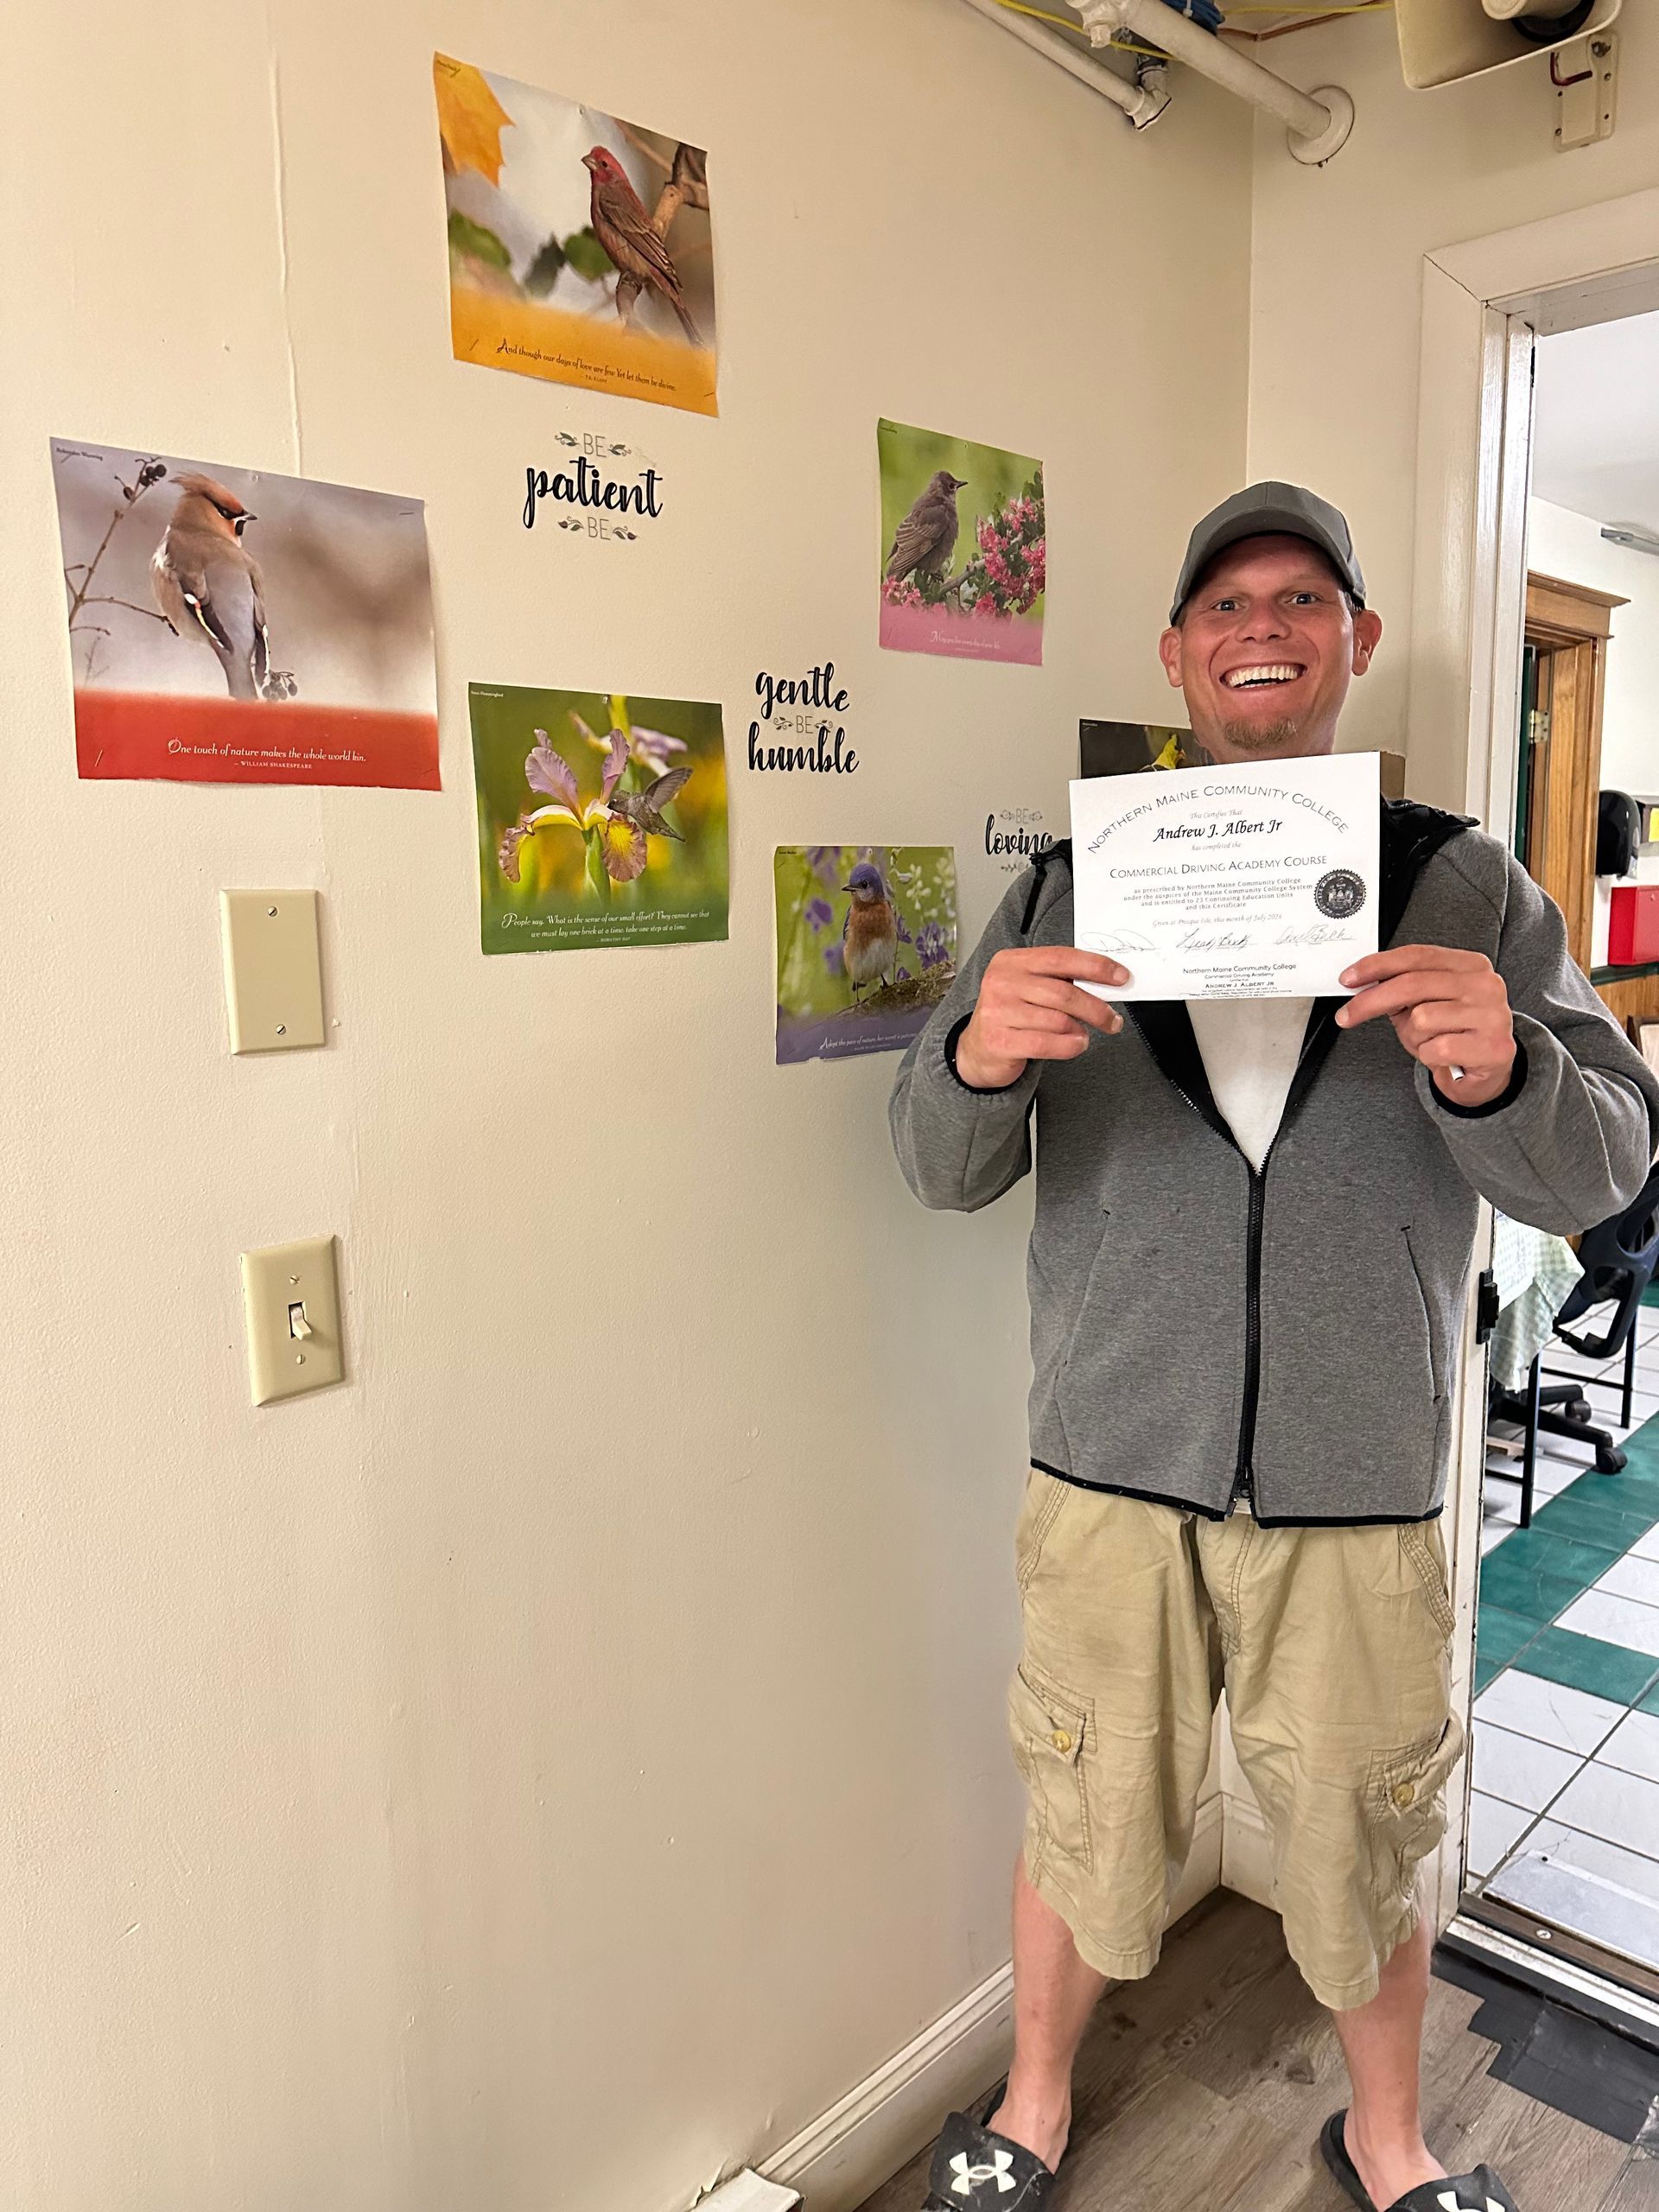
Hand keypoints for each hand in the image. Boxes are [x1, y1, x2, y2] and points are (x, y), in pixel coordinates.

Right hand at [956, 947, 1128, 1089]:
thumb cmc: (1012, 1016)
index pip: (1062, 958)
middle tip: (1113, 1020)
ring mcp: (997, 1011)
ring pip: (1058, 1020)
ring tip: (1084, 1035)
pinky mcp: (999, 1040)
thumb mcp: (1029, 987)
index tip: (1122, 977)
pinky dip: (1069, 1046)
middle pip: (1064, 992)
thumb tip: (1106, 983)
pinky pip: (1047, 1043)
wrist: (977, 1050)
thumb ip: (1059, 981)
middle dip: (1096, 1008)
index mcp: (1012, 961)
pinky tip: (1076, 1045)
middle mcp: (1002, 982)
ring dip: (1080, 1030)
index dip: (1096, 967)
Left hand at [1336, 945, 1516, 1106]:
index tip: (1348, 978)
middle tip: (1346, 1016)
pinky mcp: (1493, 1047)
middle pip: (1412, 985)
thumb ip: (1399, 989)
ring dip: (1413, 1038)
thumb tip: (1359, 982)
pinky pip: (1435, 1049)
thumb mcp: (1423, 1004)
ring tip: (1431, 1043)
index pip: (1416, 956)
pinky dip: (1429, 1057)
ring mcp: (1493, 1015)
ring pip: (1421, 1019)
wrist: (1486, 1072)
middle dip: (1370, 1002)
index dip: (1377, 965)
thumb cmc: (1452, 1034)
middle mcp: (1485, 985)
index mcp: (1470, 965)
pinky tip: (1445, 1058)